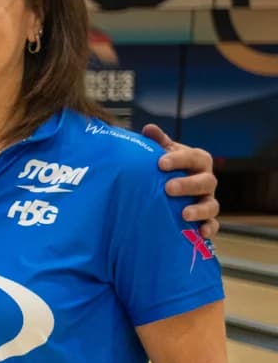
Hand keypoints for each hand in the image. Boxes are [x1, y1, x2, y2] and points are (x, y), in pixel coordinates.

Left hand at [142, 124, 219, 238]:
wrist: (168, 190)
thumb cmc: (165, 168)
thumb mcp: (163, 153)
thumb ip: (158, 142)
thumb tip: (149, 129)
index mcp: (198, 161)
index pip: (193, 157)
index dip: (179, 159)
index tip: (160, 163)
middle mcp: (207, 181)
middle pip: (205, 182)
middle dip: (188, 185)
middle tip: (168, 188)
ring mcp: (207, 200)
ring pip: (211, 205)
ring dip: (199, 210)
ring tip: (184, 214)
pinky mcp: (206, 219)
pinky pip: (213, 225)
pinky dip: (209, 229)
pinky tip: (201, 233)